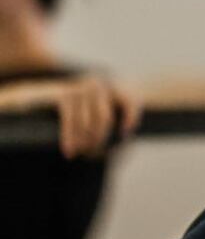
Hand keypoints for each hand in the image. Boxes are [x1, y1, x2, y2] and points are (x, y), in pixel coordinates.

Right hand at [0, 76, 142, 157]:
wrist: (39, 97)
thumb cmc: (78, 113)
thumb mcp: (97, 118)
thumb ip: (113, 130)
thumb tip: (123, 146)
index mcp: (113, 87)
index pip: (130, 101)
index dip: (131, 117)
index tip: (125, 135)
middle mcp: (98, 84)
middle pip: (105, 119)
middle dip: (99, 140)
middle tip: (93, 154)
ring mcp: (80, 87)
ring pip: (87, 122)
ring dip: (85, 142)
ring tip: (82, 154)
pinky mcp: (63, 94)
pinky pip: (70, 119)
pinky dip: (70, 137)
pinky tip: (70, 152)